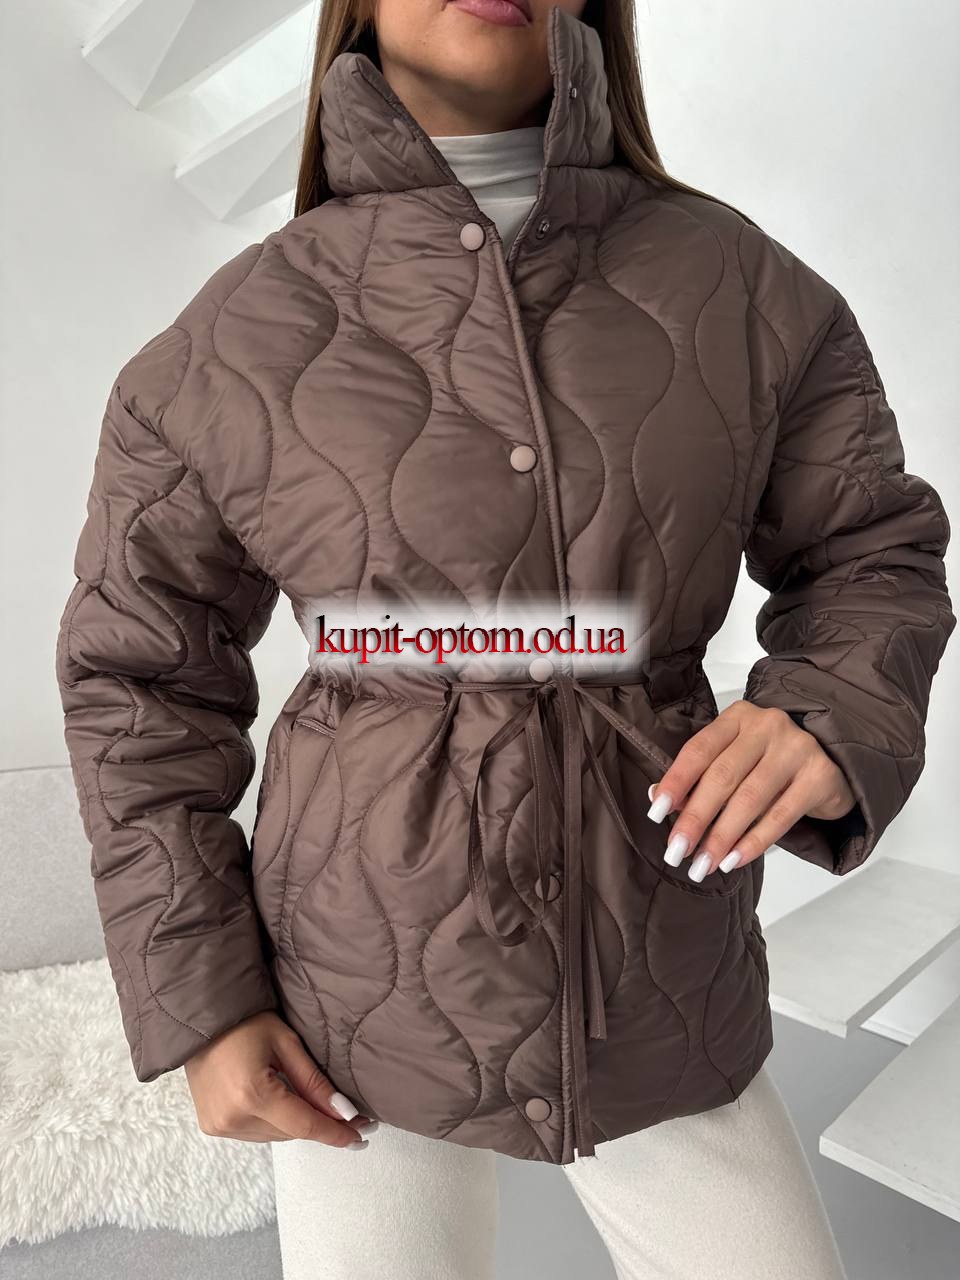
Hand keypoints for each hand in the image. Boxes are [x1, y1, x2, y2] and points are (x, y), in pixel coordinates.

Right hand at [184, 1010, 374, 1148]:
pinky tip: (281, 1102)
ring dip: (296, 1123)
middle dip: (320, 1123)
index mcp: (253, 1095)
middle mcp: (233, 1118)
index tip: (361, 1135)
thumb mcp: (286, 1043)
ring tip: (313, 1103)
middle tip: (347, 1114)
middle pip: (291, 1132)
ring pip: (275, 1135)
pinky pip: (256, 1133)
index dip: (335, 1132)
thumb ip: (315, 1082)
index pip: (304, 1125)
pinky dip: (274, 1122)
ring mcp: (220, 1126)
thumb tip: (344, 1112)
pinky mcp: (212, 1127)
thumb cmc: (246, 1022)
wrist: (201, 1019)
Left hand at [646, 700, 855, 881]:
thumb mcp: (734, 759)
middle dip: (695, 818)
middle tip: (677, 850)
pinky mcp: (820, 776)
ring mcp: (797, 748)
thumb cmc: (771, 763)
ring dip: (722, 836)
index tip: (656, 812)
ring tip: (703, 864)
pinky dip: (754, 842)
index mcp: (738, 717)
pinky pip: (781, 816)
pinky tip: (734, 859)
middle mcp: (767, 726)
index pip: (700, 749)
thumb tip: (658, 799)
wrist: (833, 761)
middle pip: (723, 776)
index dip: (676, 782)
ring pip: (750, 799)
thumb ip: (700, 776)